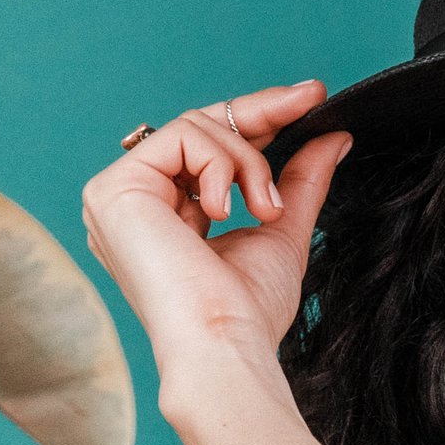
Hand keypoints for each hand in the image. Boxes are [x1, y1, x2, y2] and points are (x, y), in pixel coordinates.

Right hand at [81, 83, 350, 407]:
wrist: (223, 346)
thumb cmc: (246, 312)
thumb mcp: (281, 229)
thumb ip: (299, 181)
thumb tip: (333, 136)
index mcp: (164, 219)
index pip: (207, 149)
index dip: (258, 119)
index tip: (312, 98)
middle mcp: (133, 206)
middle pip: (198, 127)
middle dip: (262, 113)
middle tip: (312, 98)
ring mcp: (116, 197)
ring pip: (194, 128)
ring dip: (248, 161)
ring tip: (267, 210)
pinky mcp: (112, 191)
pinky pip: (180, 137)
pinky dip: (221, 166)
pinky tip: (228, 211)